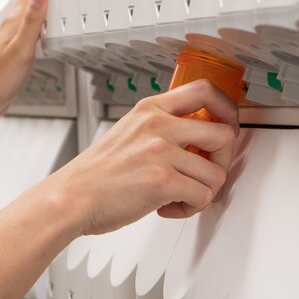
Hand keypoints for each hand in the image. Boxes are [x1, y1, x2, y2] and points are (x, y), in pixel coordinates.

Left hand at [0, 0, 48, 125]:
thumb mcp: (21, 47)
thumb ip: (31, 19)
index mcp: (13, 21)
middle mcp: (12, 25)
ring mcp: (14, 37)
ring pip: (33, 13)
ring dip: (49, 6)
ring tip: (66, 5)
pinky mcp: (16, 49)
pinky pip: (32, 30)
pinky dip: (45, 25)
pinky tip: (51, 33)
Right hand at [45, 79, 239, 235]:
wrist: (71, 197)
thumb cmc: (96, 173)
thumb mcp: (127, 133)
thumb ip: (160, 128)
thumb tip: (196, 138)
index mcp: (149, 109)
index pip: (203, 90)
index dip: (226, 108)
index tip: (227, 123)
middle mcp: (157, 125)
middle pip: (224, 133)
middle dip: (222, 160)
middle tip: (205, 171)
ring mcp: (161, 151)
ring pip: (216, 174)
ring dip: (202, 192)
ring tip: (177, 195)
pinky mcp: (163, 180)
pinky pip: (202, 197)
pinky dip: (189, 209)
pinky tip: (167, 207)